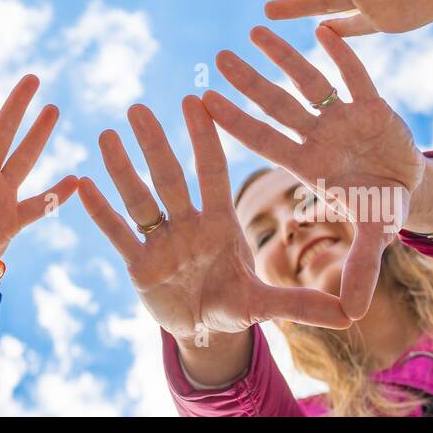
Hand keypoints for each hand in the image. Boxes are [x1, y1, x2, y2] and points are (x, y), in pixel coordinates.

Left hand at [0, 72, 78, 269]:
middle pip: (1, 133)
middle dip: (16, 106)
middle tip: (32, 78)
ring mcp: (0, 194)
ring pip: (22, 158)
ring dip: (38, 135)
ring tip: (52, 109)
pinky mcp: (13, 219)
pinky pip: (39, 205)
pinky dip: (57, 196)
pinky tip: (75, 181)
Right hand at [79, 97, 350, 349]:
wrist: (203, 330)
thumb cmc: (233, 303)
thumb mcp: (266, 304)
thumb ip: (302, 304)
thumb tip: (350, 313)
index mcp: (220, 223)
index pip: (213, 174)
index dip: (206, 140)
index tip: (198, 102)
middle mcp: (188, 223)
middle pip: (171, 177)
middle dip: (156, 144)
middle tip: (141, 107)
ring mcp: (160, 241)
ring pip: (139, 197)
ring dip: (123, 167)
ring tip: (108, 133)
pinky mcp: (138, 265)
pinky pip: (117, 232)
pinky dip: (100, 210)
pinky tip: (81, 184)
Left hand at [202, 25, 424, 318]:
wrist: (408, 186)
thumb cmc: (376, 209)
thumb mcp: (371, 238)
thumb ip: (360, 269)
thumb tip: (352, 316)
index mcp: (310, 165)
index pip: (264, 141)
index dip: (236, 123)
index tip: (203, 103)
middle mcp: (320, 136)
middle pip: (278, 106)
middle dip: (251, 83)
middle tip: (219, 57)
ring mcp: (344, 118)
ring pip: (310, 82)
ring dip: (286, 57)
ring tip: (255, 30)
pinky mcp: (375, 105)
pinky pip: (356, 76)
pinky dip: (344, 55)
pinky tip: (324, 31)